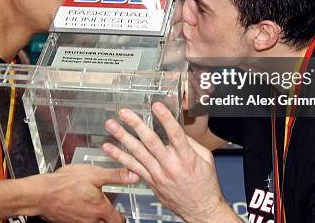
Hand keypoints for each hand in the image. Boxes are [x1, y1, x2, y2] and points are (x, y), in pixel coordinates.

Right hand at [37, 164, 138, 222]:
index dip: (122, 216)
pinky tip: (80, 205)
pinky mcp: (68, 222)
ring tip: (94, 207)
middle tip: (110, 211)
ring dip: (96, 218)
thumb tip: (134, 175)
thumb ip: (115, 176)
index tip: (122, 213)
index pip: (118, 220)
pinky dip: (84, 216)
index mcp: (100, 209)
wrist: (42, 194)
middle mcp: (91, 220)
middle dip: (110, 219)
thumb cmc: (65, 183)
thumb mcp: (94, 174)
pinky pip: (81, 222)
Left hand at [102, 103, 238, 222]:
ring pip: (137, 153)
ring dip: (123, 137)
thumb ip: (191, 143)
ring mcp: (158, 174)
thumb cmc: (205, 184)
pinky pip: (132, 167)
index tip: (156, 106)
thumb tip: (177, 129)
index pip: (175, 134)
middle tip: (125, 113)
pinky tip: (109, 148)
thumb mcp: (206, 159)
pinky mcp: (151, 181)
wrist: (201, 209)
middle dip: (136, 125)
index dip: (165, 119)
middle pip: (151, 142)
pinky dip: (119, 157)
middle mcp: (170, 165)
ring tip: (112, 126)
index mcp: (187, 157)